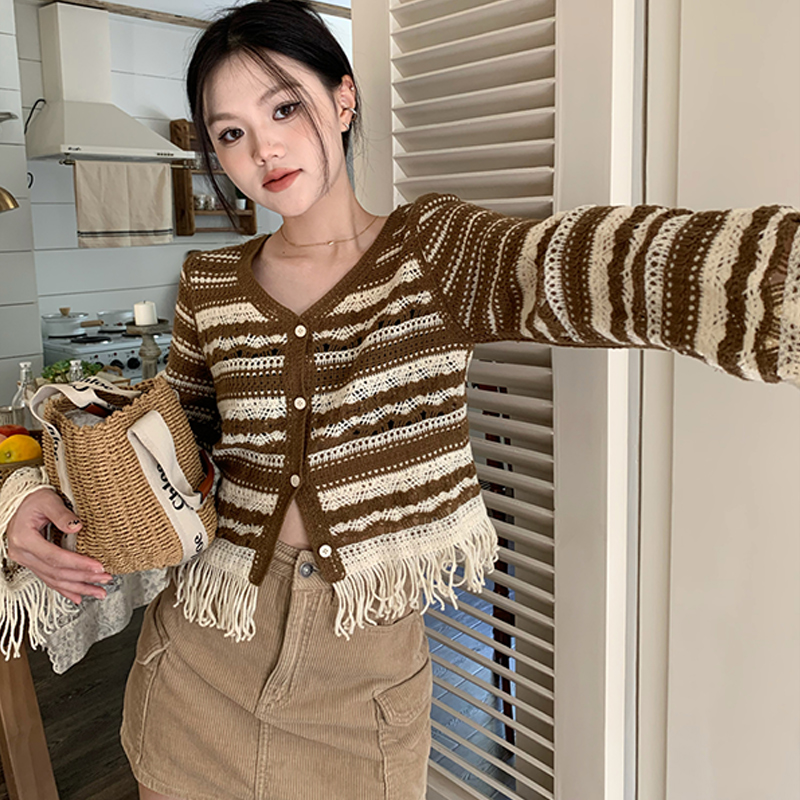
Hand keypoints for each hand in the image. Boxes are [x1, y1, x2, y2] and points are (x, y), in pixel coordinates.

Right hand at [6, 489, 112, 603]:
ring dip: (78, 587)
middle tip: (105, 579)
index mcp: (25, 538)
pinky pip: (49, 579)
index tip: (98, 567)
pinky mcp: (33, 563)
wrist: (19, 503)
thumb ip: (61, 514)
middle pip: (56, 572)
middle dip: (83, 578)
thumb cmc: (33, 500)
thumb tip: (77, 526)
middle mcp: (23, 553)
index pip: (55, 556)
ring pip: (54, 580)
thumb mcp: (48, 500)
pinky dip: (65, 589)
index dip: (78, 563)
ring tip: (99, 591)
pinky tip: (78, 596)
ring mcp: (27, 560)